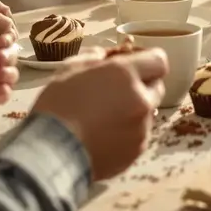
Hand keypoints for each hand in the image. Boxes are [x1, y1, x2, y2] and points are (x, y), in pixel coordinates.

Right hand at [32, 48, 167, 180]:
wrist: (52, 153)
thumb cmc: (56, 107)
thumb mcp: (69, 70)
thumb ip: (93, 58)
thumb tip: (104, 57)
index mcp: (125, 75)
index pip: (159, 60)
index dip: (147, 61)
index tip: (133, 65)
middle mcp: (141, 100)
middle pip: (157, 87)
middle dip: (142, 85)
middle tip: (117, 91)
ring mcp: (141, 128)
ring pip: (148, 113)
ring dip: (134, 111)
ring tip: (106, 118)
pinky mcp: (137, 151)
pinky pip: (139, 135)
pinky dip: (128, 133)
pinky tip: (105, 136)